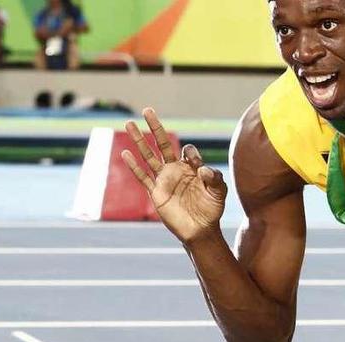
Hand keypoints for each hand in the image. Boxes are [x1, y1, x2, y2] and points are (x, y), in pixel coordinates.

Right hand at [121, 108, 226, 243]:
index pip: (187, 150)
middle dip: (155, 127)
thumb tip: (202, 169)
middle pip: (163, 144)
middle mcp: (176, 170)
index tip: (196, 165)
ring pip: (148, 156)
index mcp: (191, 167)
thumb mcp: (219, 191)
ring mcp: (164, 180)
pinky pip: (142, 177)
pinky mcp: (156, 192)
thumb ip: (215, 178)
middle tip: (147, 110)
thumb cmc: (211, 209)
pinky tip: (125, 153)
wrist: (201, 229)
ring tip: (129, 123)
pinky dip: (133, 166)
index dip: (191, 153)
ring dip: (139, 140)